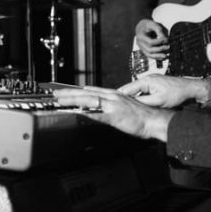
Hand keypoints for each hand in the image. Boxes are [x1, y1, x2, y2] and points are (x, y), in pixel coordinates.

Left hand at [51, 85, 172, 141]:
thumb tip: (97, 108)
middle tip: (55, 93)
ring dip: (72, 100)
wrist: (155, 120)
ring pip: (87, 100)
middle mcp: (112, 97)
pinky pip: (98, 113)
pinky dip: (86, 112)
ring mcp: (113, 105)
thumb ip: (109, 106)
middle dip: (68, 93)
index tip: (64, 91)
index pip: (90, 91)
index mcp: (113, 95)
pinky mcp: (115, 115)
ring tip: (59, 100)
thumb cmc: (141, 116)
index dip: (76, 91)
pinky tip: (76, 112)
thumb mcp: (123, 107)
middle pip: (85, 93)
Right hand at [117, 75, 210, 108]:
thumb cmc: (177, 94)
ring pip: (137, 91)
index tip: (109, 102)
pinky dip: (140, 97)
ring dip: (132, 98)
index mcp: (146, 81)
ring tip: (123, 106)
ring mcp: (152, 82)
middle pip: (131, 90)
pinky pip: (144, 92)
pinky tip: (137, 105)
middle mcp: (148, 79)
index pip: (127, 89)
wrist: (191, 89)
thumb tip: (132, 104)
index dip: (118, 96)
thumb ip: (144, 101)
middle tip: (113, 105)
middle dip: (123, 97)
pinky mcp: (156, 86)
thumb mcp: (159, 100)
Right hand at [134, 19, 168, 58]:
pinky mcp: (145, 50)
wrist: (141, 27)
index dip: (159, 42)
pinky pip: (150, 56)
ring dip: (158, 56)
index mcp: (140, 36)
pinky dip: (157, 57)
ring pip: (149, 55)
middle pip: (149, 50)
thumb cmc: (148, 25)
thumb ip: (159, 30)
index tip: (166, 39)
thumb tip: (165, 39)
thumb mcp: (153, 24)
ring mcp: (141, 47)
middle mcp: (139, 43)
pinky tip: (163, 58)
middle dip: (160, 49)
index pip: (150, 42)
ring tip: (166, 56)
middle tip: (168, 47)